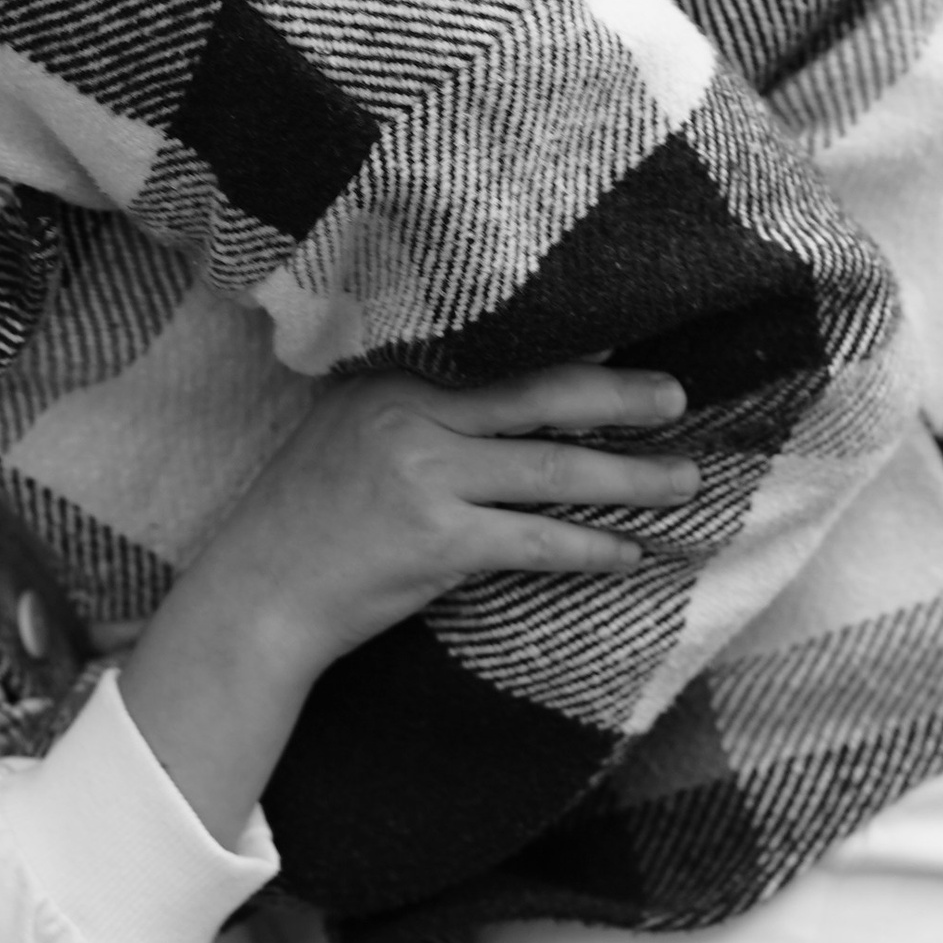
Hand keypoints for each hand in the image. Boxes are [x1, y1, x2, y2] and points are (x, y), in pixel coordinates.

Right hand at [120, 364, 699, 844]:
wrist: (259, 595)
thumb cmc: (308, 519)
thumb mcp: (351, 431)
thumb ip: (420, 408)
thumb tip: (521, 403)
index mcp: (392, 377)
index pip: (503, 357)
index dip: (573, 355)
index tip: (630, 347)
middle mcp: (410, 413)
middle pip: (541, 396)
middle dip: (620, 396)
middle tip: (679, 396)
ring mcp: (424, 475)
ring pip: (555, 470)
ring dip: (630, 478)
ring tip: (684, 482)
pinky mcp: (438, 541)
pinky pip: (539, 540)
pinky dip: (592, 548)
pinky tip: (630, 553)